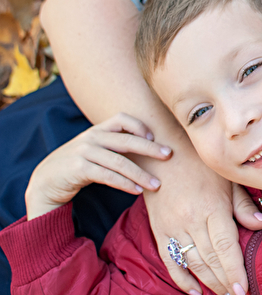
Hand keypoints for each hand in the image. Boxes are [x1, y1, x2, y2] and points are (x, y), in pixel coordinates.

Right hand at [25, 112, 171, 219]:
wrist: (45, 181)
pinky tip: (137, 191)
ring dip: (140, 174)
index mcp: (97, 130)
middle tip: (169, 155)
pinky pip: (107, 176)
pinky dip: (124, 183)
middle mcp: (91, 138)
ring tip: (156, 184)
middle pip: (127, 140)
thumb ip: (115, 145)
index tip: (155, 138)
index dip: (140, 125)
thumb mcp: (95, 149)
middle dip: (150, 148)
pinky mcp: (78, 169)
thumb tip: (150, 145)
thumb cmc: (78, 165)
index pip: (122, 118)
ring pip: (119, 162)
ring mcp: (84, 153)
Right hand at [142, 146, 261, 294]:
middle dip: (225, 282)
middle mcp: (191, 220)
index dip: (234, 270)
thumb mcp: (227, 179)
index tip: (243, 289)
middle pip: (210, 260)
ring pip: (192, 263)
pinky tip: (193, 291)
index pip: (225, 246)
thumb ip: (243, 205)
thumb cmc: (200, 163)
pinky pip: (171, 260)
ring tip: (222, 294)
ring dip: (208, 283)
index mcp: (212, 207)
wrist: (163, 151)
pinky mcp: (159, 230)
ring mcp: (173, 227)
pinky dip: (181, 278)